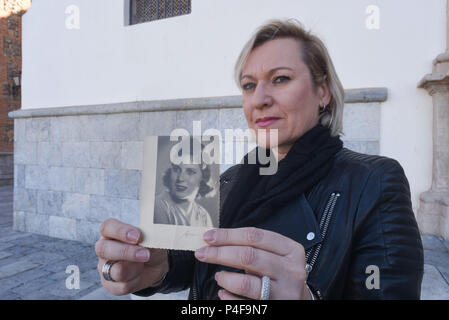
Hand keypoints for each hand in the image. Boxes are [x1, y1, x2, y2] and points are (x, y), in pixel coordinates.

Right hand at [95, 218, 168, 295]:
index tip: (138, 236)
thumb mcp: (152, 238)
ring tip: (144, 262)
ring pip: (116, 271)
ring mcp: (104, 267)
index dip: (121, 231)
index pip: (107, 227)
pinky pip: (122, 286)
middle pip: (104, 249)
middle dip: (127, 252)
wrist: (155, 264)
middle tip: (145, 254)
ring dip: (136, 268)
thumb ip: (147, 237)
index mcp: (111, 232)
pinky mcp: (109, 284)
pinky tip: (140, 274)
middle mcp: (104, 248)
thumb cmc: (149, 246)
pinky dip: (136, 280)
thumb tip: (148, 240)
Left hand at [194, 227, 311, 299]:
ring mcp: (284, 293)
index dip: (228, 235)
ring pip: (246, 283)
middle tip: (202, 253)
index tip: (208, 236)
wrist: (300, 300)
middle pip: (248, 256)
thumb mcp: (275, 254)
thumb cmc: (281, 273)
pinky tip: (223, 292)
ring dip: (225, 278)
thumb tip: (215, 239)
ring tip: (218, 276)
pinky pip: (244, 305)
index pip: (254, 236)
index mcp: (291, 250)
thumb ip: (252, 246)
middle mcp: (291, 271)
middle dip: (219, 253)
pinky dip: (229, 298)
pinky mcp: (275, 308)